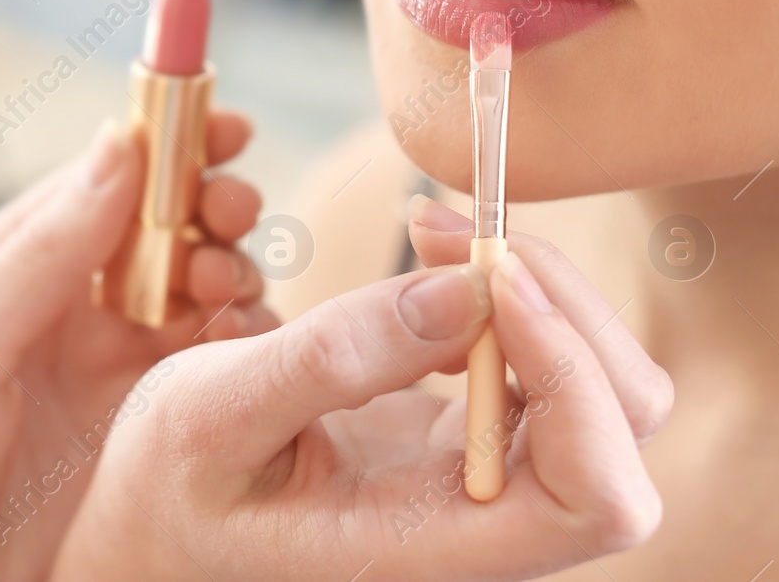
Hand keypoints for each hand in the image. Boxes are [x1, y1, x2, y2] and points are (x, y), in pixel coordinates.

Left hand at [0, 112, 274, 581]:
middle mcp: (80, 313)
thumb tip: (120, 145)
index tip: (223, 123)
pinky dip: (246, 345)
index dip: (169, 146)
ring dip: (234, 270)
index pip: (110, 185)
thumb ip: (42, 251)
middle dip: (214, 206)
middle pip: (172, 233)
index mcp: (21, 270)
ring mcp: (123, 375)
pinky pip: (221, 372)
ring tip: (226, 281)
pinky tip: (241, 342)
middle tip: (231, 207)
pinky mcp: (157, 439)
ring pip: (208, 295)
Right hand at [53, 193, 671, 581]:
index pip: (600, 496)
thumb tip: (471, 291)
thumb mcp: (215, 413)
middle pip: (622, 423)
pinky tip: (428, 259)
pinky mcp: (467, 436)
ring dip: (534, 284)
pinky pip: (543, 357)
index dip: (576, 381)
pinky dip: (505, 288)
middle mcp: (484, 524)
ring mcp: (484, 480)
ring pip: (599, 383)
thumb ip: (334, 358)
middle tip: (446, 229)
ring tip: (431, 230)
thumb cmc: (169, 488)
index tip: (490, 281)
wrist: (155, 519)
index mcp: (434, 549)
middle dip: (558, 303)